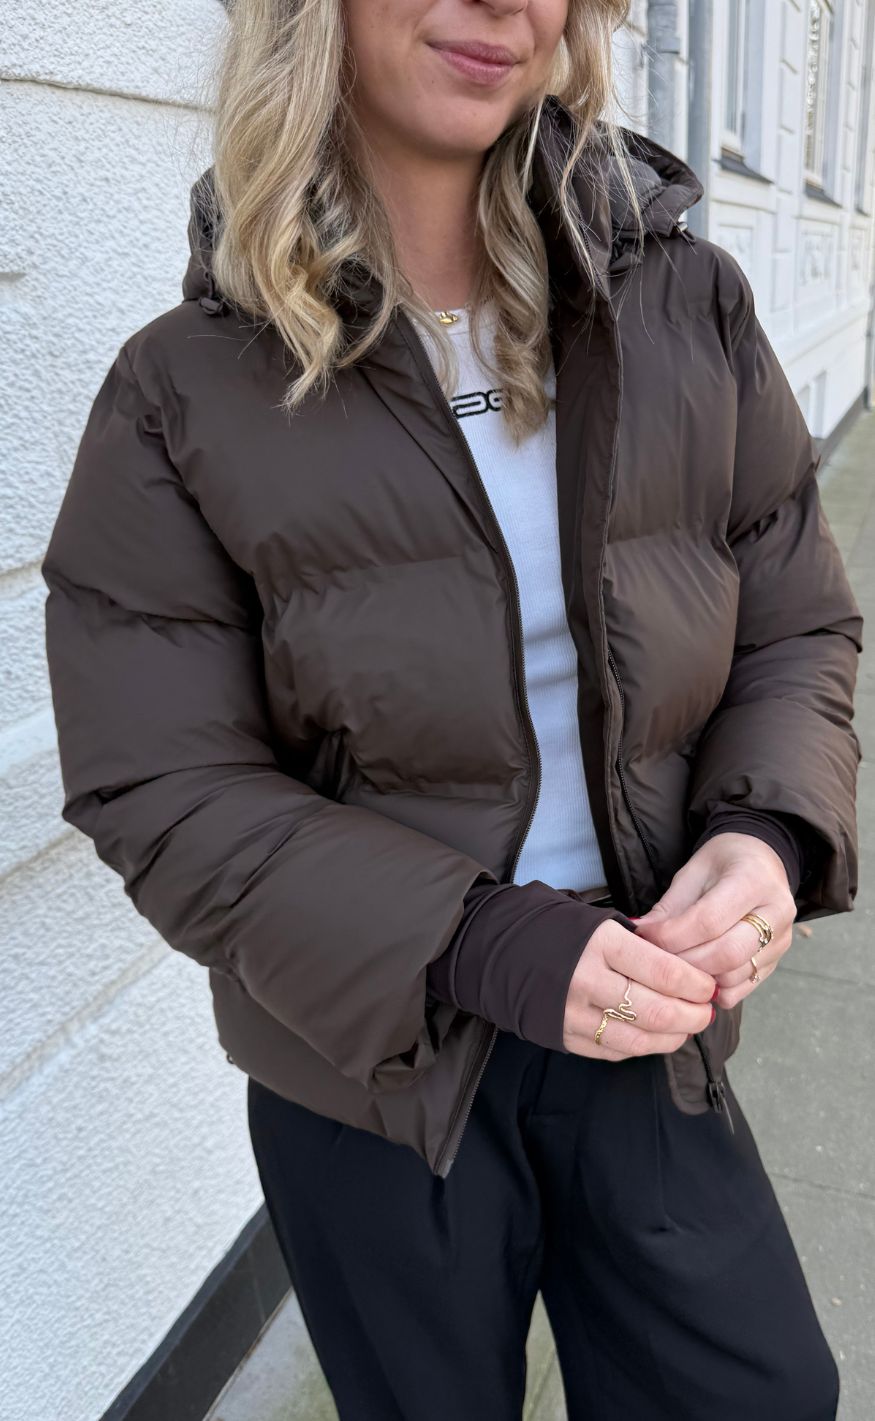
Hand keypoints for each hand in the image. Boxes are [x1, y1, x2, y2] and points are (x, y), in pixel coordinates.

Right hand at [562, 917, 715, 1058]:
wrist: (496, 948)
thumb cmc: (552, 927)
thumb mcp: (595, 920)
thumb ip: (636, 944)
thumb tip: (683, 968)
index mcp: (599, 944)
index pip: (664, 971)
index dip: (695, 984)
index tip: (708, 985)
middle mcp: (587, 981)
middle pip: (657, 1011)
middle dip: (692, 1015)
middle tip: (707, 1011)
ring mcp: (574, 1014)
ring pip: (639, 1039)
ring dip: (672, 1037)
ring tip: (687, 1027)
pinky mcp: (564, 1037)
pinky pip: (614, 1050)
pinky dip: (642, 1047)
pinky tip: (654, 1037)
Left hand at [630, 832, 797, 1008]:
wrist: (761, 863)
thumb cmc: (723, 865)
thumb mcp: (693, 872)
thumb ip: (670, 907)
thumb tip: (640, 935)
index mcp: (753, 880)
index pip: (709, 921)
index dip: (672, 935)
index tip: (646, 936)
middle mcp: (776, 912)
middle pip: (727, 954)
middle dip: (685, 962)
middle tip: (658, 958)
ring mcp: (781, 940)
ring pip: (735, 976)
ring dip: (698, 978)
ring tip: (675, 965)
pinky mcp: (777, 961)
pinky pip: (743, 988)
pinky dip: (715, 989)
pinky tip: (698, 975)